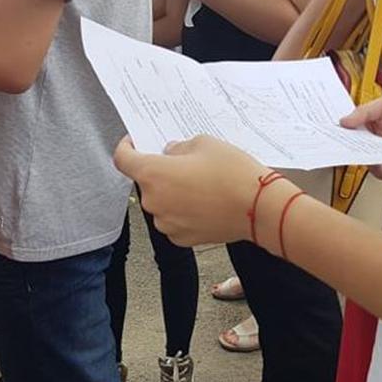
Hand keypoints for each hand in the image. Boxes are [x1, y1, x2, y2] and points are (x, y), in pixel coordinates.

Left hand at [114, 135, 268, 246]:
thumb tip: (171, 154)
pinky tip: (205, 201)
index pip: (123, 160)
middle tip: (184, 161)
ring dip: (172, 191)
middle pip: (146, 181)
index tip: (134, 143)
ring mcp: (166, 223)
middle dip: (160, 170)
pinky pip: (174, 219)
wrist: (258, 208)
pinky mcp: (181, 238)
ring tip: (200, 183)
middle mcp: (154, 201)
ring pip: (161, 201)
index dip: (126, 148)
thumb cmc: (233, 174)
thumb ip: (180, 147)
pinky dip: (183, 210)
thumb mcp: (205, 143)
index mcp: (153, 174)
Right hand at [341, 94, 381, 179]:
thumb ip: (365, 111)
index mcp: (370, 122)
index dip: (339, 129)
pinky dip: (376, 166)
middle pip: (351, 145)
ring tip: (359, 148)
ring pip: (361, 158)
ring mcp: (380, 154)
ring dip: (359, 155)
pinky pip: (376, 171)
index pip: (349, 127)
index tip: (331, 129)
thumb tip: (344, 121)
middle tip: (338, 140)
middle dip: (344, 143)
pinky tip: (379, 157)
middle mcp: (373, 139)